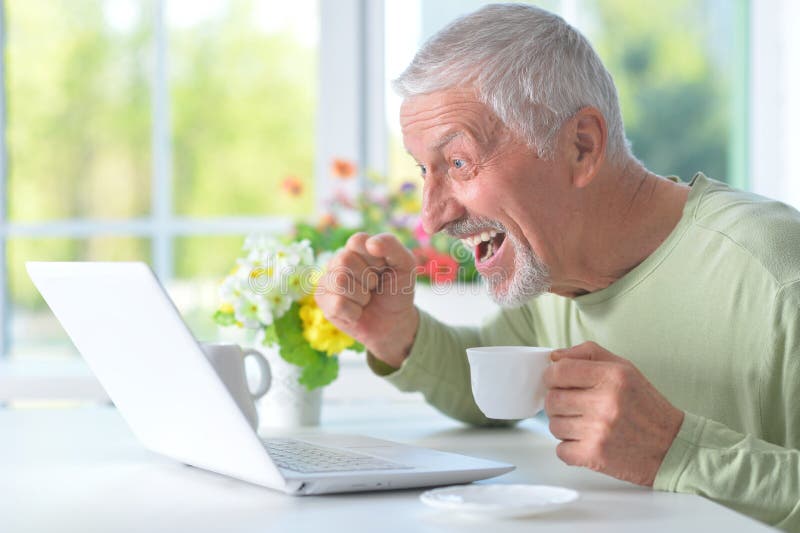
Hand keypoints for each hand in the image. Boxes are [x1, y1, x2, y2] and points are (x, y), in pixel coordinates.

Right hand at [315, 232, 418, 367]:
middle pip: (344, 260)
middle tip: (374, 286)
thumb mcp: (405, 265)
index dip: (374, 258)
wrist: (394, 322)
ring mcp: (328, 279)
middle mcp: (339, 260)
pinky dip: (354, 311)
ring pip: (339, 281)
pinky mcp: (323, 300)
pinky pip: (337, 303)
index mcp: (357, 248)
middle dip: (368, 278)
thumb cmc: (397, 290)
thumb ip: (392, 245)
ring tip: (366, 299)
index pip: (356, 241)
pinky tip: (357, 312)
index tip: (384, 268)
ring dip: (361, 296)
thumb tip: (370, 243)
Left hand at [542, 341, 683, 485]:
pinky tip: (587, 441)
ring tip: (584, 424)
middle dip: (557, 402)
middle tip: (573, 405)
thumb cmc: (646, 406)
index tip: (557, 381)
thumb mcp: (624, 368)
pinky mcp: (595, 455)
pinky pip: (561, 450)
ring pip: (554, 425)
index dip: (552, 376)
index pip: (559, 371)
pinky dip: (570, 448)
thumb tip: (555, 357)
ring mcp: (599, 431)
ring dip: (564, 426)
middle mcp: (605, 402)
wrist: (672, 447)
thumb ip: (588, 354)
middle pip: (552, 399)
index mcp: (612, 376)